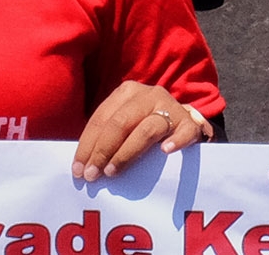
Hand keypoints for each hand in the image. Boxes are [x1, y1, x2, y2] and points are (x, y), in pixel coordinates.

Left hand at [71, 81, 217, 180]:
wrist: (183, 126)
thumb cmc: (143, 130)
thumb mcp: (123, 126)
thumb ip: (105, 140)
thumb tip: (81, 168)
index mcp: (127, 93)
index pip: (102, 118)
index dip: (87, 145)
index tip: (78, 170)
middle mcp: (149, 95)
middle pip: (120, 122)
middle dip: (102, 150)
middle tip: (93, 175)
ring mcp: (171, 107)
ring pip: (146, 129)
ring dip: (126, 152)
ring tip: (113, 172)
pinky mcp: (190, 123)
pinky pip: (183, 131)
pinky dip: (175, 141)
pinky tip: (165, 151)